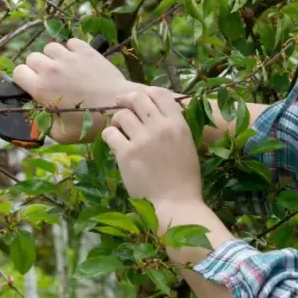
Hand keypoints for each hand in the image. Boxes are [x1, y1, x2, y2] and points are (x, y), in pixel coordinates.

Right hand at [12, 38, 139, 142]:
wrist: (116, 106)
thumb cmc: (89, 124)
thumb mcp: (61, 134)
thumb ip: (44, 124)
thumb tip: (39, 117)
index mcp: (40, 88)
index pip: (18, 72)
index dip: (24, 78)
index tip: (34, 85)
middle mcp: (51, 69)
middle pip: (32, 57)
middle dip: (38, 67)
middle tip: (51, 79)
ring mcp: (68, 57)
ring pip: (50, 48)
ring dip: (54, 57)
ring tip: (64, 68)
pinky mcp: (86, 51)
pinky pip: (70, 42)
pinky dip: (72, 49)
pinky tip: (78, 60)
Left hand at [101, 87, 202, 206]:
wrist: (175, 204)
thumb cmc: (184, 178)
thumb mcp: (187, 145)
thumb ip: (173, 126)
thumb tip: (155, 112)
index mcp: (178, 124)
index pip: (159, 93)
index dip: (147, 93)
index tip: (139, 100)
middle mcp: (160, 127)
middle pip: (137, 98)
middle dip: (127, 100)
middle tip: (121, 106)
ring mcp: (142, 140)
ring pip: (121, 115)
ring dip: (118, 120)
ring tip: (121, 130)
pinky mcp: (126, 154)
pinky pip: (110, 134)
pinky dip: (110, 136)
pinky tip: (115, 144)